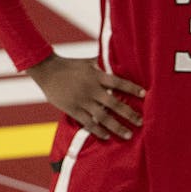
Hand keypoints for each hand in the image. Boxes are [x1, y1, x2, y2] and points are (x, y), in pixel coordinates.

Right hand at [26, 54, 144, 139]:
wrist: (46, 70)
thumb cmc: (70, 65)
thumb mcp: (88, 62)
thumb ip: (103, 63)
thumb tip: (119, 55)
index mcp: (97, 76)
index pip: (119, 82)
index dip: (132, 88)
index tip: (144, 94)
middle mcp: (91, 89)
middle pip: (114, 103)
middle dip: (129, 114)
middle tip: (141, 122)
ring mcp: (82, 100)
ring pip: (102, 116)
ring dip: (117, 126)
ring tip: (128, 134)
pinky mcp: (72, 109)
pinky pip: (87, 122)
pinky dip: (98, 130)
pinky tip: (107, 136)